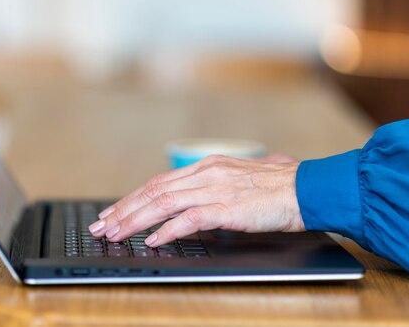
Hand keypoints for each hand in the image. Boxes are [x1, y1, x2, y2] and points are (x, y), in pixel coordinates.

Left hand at [88, 154, 304, 246]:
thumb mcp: (235, 182)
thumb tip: (188, 210)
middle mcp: (205, 173)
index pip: (158, 182)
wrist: (307, 189)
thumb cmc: (275, 189)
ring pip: (164, 202)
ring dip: (136, 219)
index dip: (132, 198)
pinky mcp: (227, 206)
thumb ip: (210, 190)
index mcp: (206, 167)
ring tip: (117, 233)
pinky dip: (168, 230)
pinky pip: (189, 218)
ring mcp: (215, 188)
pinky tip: (153, 240)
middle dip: (123, 209)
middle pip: (153, 190)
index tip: (113, 212)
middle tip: (102, 225)